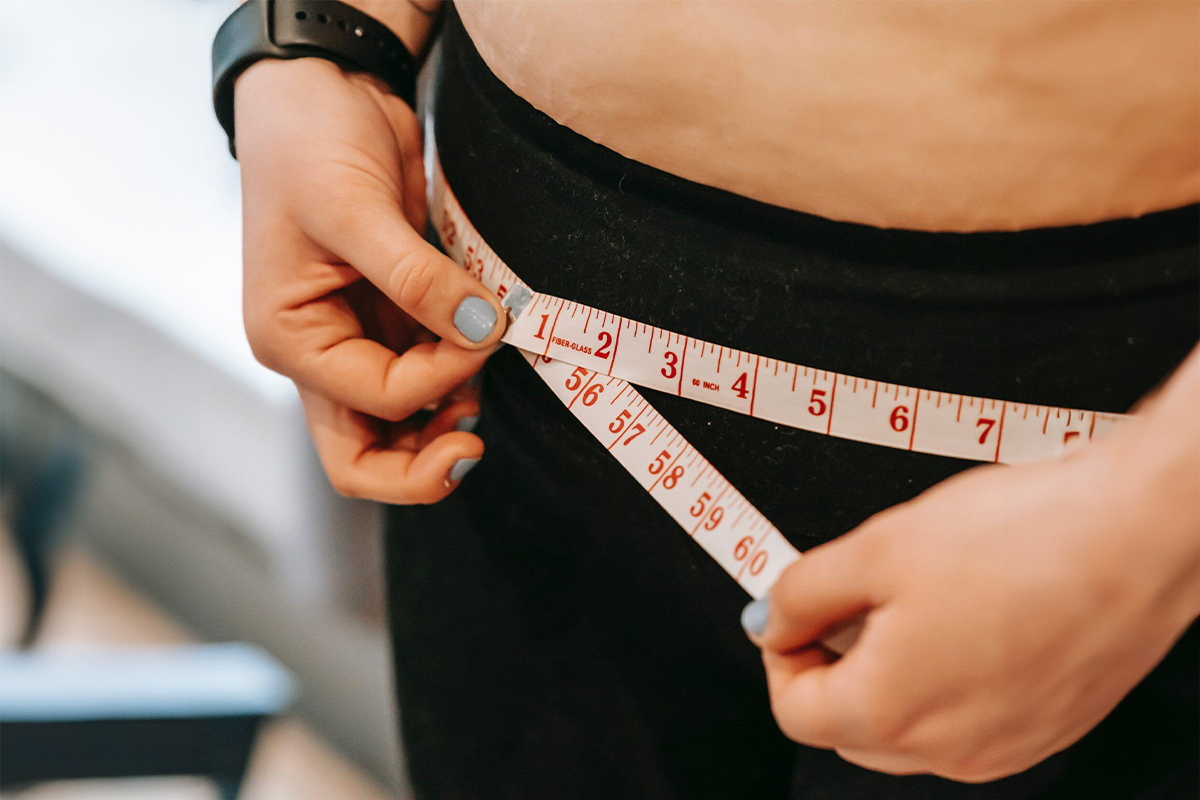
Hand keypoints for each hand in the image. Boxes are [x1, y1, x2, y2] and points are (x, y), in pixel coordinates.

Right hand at [235, 57, 504, 503]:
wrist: (324, 94)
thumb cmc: (308, 145)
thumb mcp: (354, 210)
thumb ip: (416, 278)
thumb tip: (481, 328)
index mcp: (290, 339)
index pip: (374, 399)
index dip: (439, 377)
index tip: (483, 328)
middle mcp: (320, 353)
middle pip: (365, 457)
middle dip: (422, 465)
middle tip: (473, 445)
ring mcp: (359, 340)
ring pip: (401, 427)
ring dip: (447, 419)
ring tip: (484, 385)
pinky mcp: (395, 318)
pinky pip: (428, 375)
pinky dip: (458, 379)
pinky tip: (481, 354)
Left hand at [746, 401, 1199, 781]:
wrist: (1138, 536)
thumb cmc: (1024, 542)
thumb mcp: (876, 547)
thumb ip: (803, 592)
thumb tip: (772, 616)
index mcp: (890, 712)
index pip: (793, 710)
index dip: (782, 650)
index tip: (793, 611)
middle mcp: (947, 749)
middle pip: (848, 725)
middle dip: (834, 663)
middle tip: (852, 596)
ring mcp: (1003, 746)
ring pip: (909, 724)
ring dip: (890, 670)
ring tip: (919, 595)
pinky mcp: (1045, 727)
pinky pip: (967, 717)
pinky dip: (947, 675)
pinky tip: (969, 612)